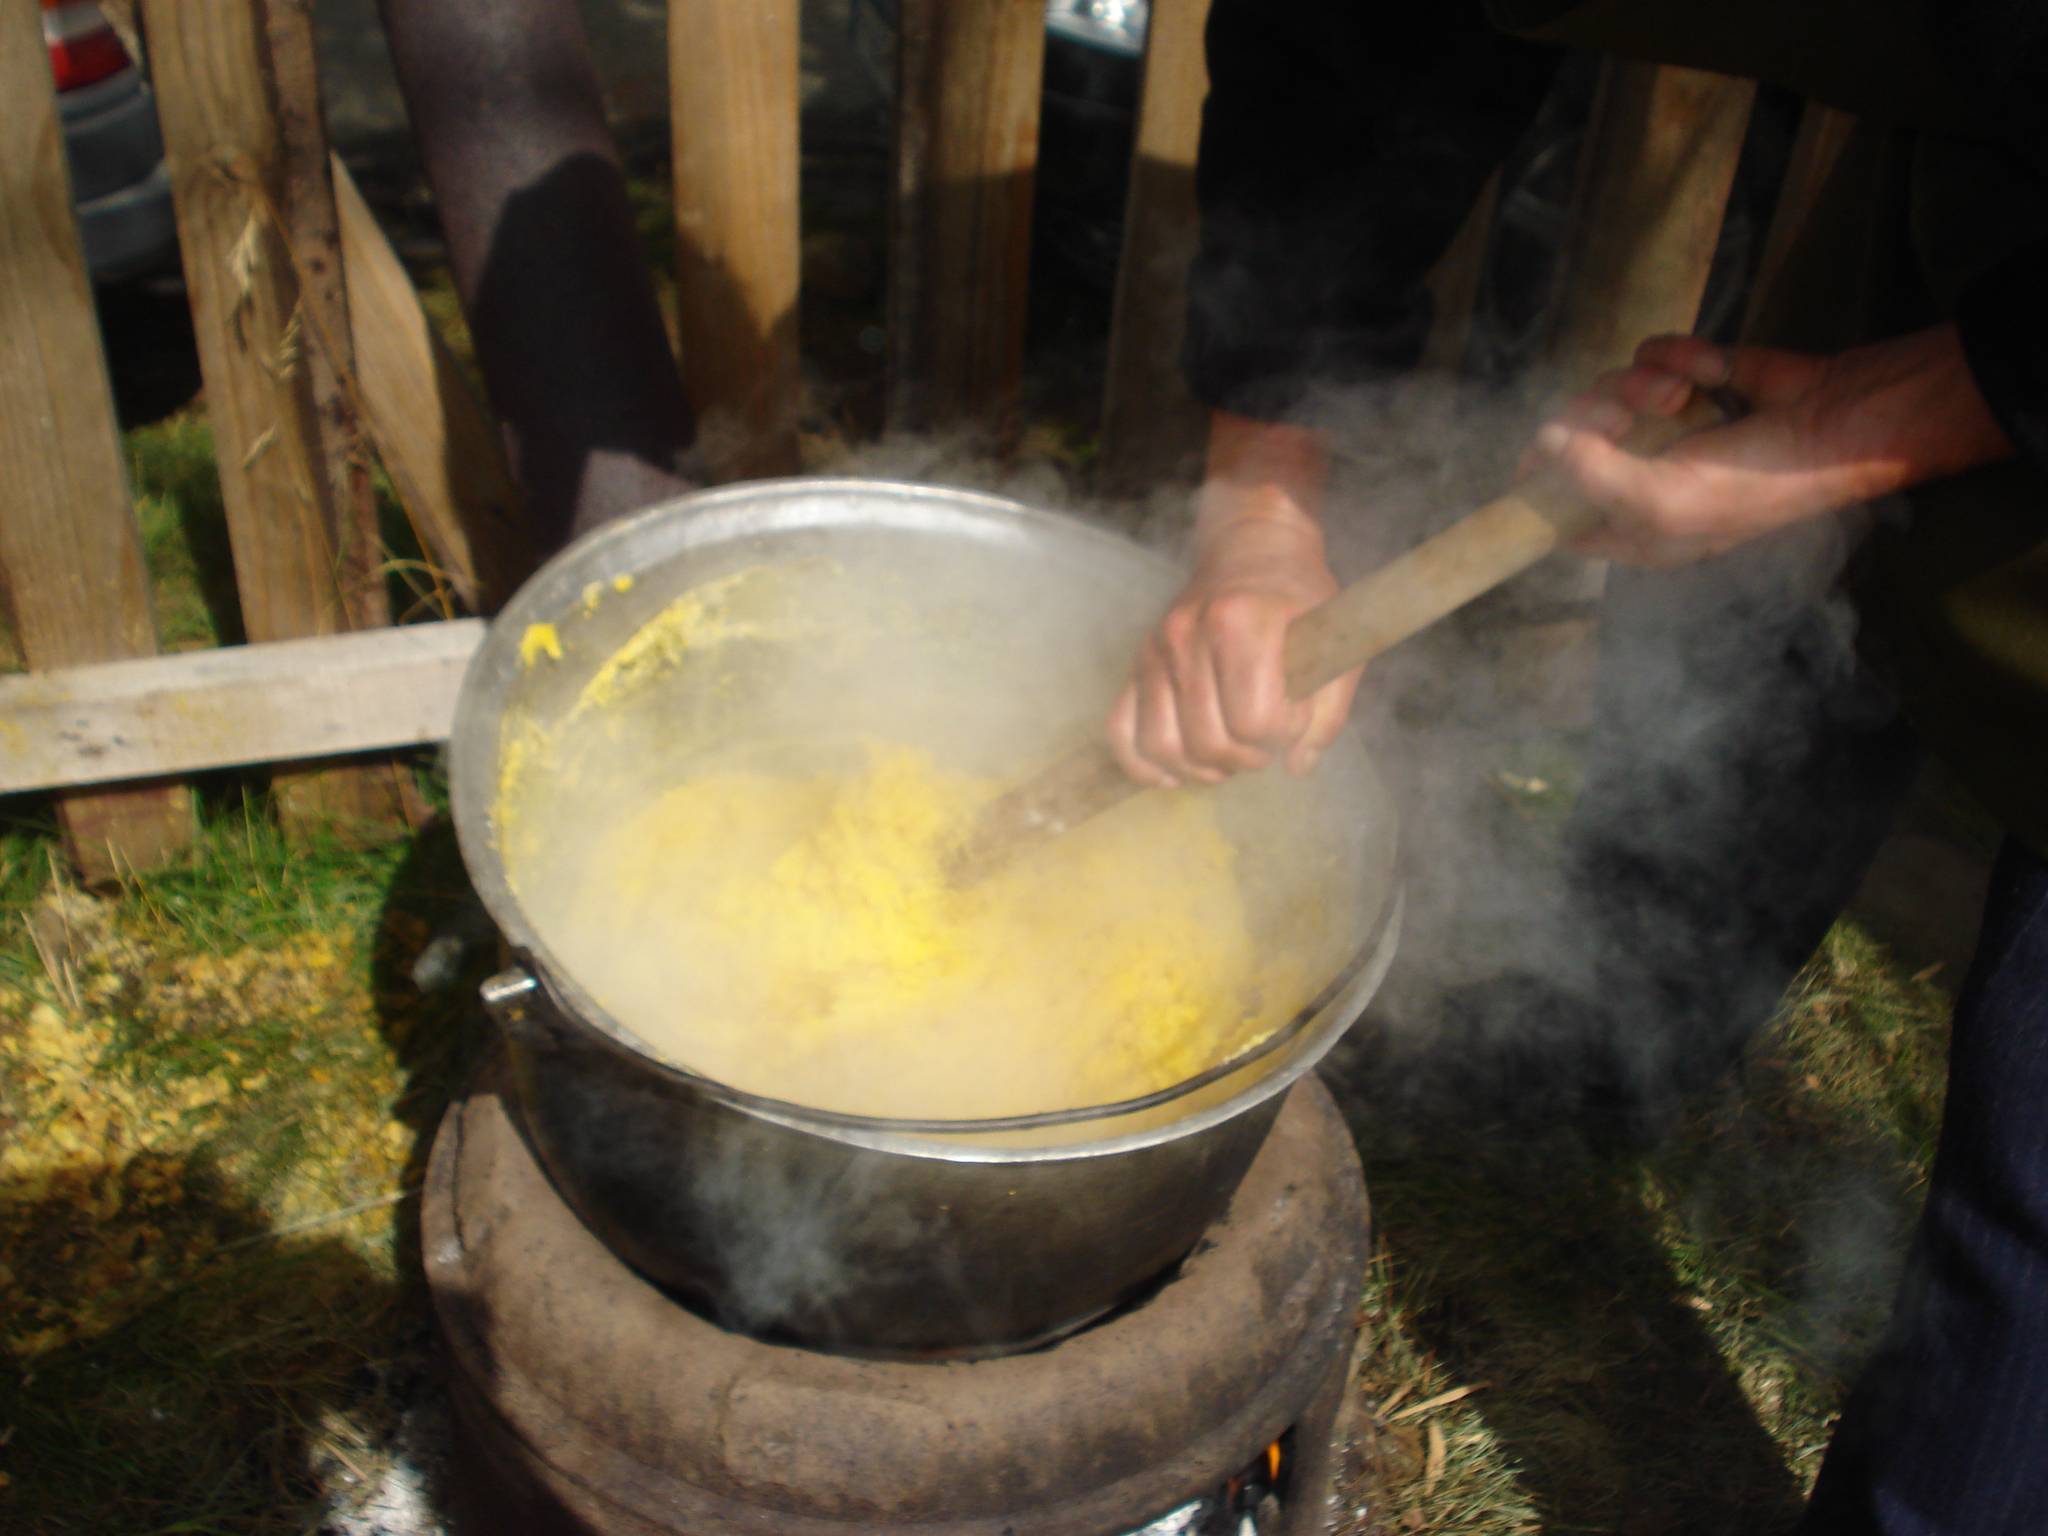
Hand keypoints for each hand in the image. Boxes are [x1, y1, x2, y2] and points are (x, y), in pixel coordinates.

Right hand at [1107, 481, 1360, 788]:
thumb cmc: (1299, 599)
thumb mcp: (1334, 642)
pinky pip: (1121, 731)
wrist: (1253, 551)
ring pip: (1163, 745)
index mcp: (1240, 623)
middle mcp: (1187, 635)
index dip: (1282, 734)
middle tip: (1265, 743)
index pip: (1254, 721)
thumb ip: (1327, 710)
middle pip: (1209, 741)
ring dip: (1201, 769)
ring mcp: (1156, 651)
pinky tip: (1177, 770)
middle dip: (1246, 758)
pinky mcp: (1137, 665)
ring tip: (1228, 757)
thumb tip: (1297, 765)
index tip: (1294, 716)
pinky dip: (1144, 764)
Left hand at [1527, 327, 2013, 566]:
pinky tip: (1713, 372)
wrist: (1840, 420)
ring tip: (1681, 395)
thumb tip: (1547, 450)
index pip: (1550, 512)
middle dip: (1596, 414)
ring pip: (1605, 390)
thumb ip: (1594, 482)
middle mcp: (1637, 480)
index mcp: (1630, 529)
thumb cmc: (1756, 482)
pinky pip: (1649, 356)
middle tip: (1628, 413)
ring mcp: (1659, 430)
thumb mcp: (1668, 501)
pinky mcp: (1683, 381)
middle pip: (1568, 439)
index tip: (1550, 448)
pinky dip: (1680, 358)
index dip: (1538, 480)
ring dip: (1642, 383)